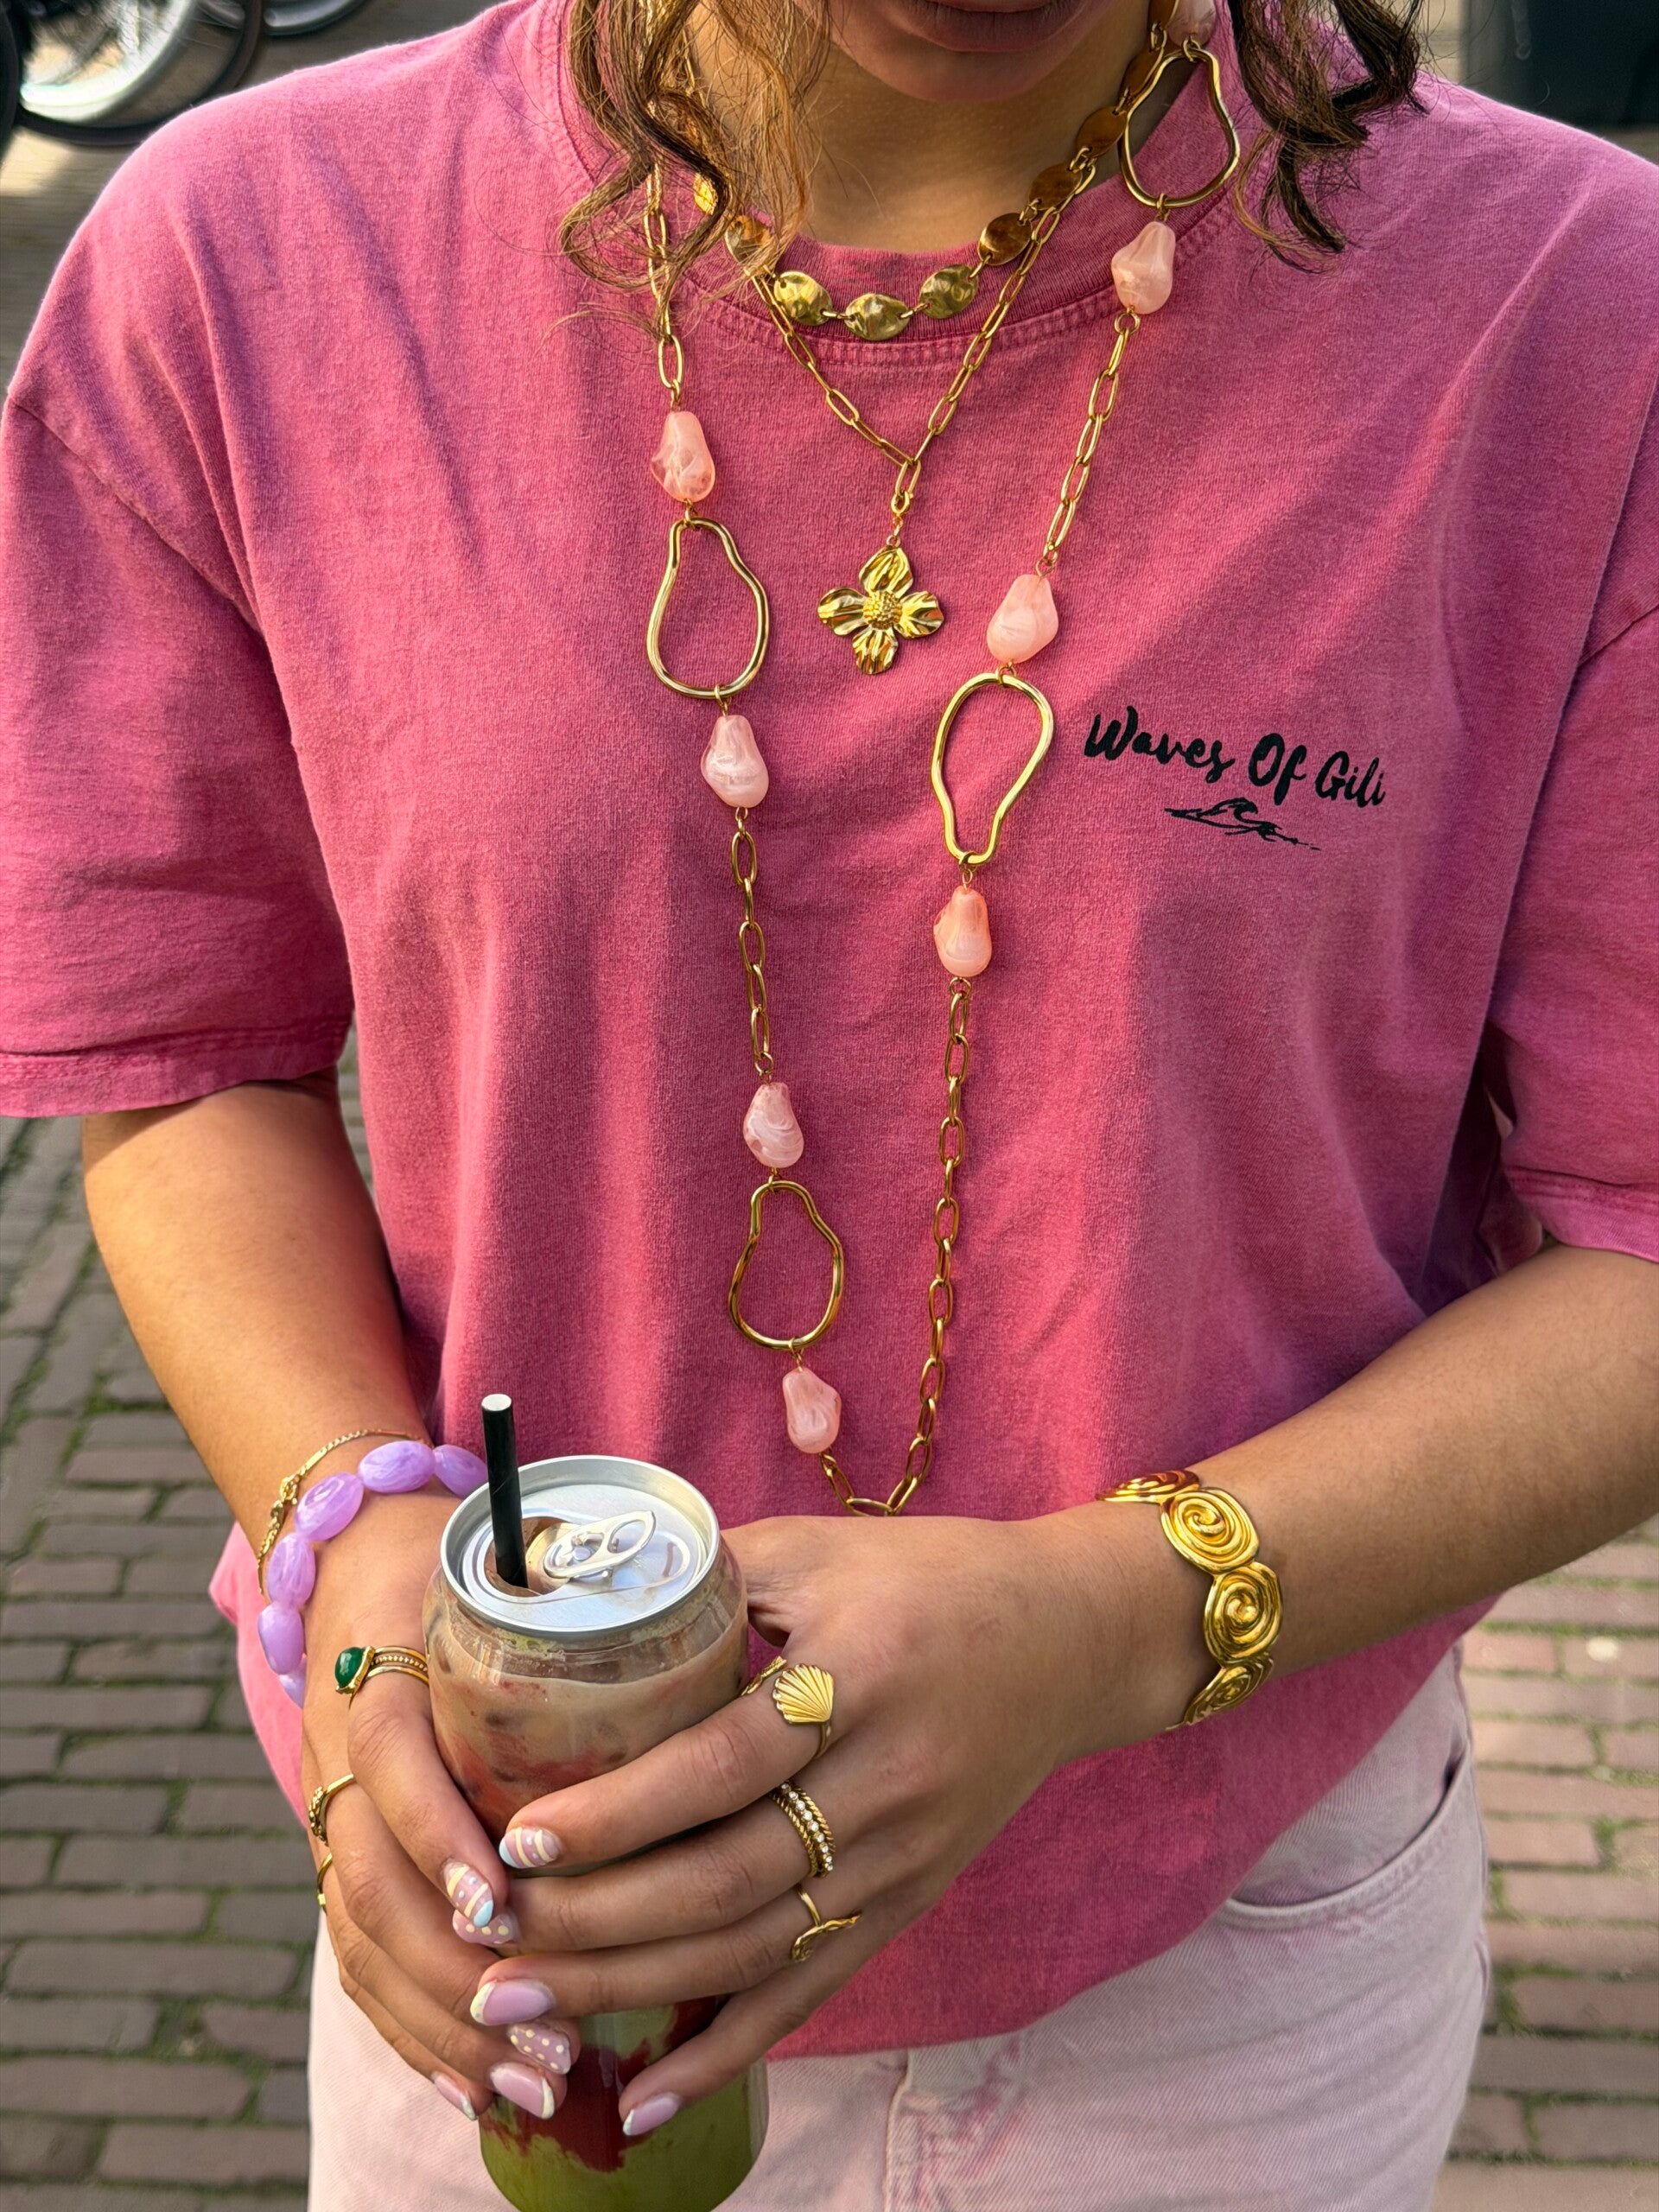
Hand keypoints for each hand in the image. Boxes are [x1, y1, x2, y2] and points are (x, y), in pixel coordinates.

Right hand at [299, 1493, 583, 2120]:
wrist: (365, 1562)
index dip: (443, 1833)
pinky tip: (480, 2089)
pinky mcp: (346, 1862)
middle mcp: (344, 1756)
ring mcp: (337, 1817)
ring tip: (539, 2079)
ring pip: (366, 1942)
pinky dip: (417, 2036)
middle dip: (455, 1969)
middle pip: (371, 1882)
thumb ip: (597, 1608)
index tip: (509, 1896)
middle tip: (548, 2023)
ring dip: (447, 2023)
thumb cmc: (473, 1572)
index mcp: (388, 1673)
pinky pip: (363, 1966)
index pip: (393, 1757)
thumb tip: (736, 1644)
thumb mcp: (515, 1572)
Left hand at [468, 1505, 1198, 2132]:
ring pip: (754, 1950)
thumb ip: (706, 1574)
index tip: (523, 1835)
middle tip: (488, 1933)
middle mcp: (887, 1781)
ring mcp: (903, 1857)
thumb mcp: (819, 1548)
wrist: (1074, 1638)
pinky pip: (809, 1992)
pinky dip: (723, 2054)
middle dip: (596, 1920)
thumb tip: (572, 1594)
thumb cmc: (932, 1576)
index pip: (725, 1763)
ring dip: (631, 1991)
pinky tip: (640, 2103)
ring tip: (517, 2002)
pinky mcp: (908, 1903)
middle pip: (727, 1879)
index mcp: (859, 1676)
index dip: (623, 1809)